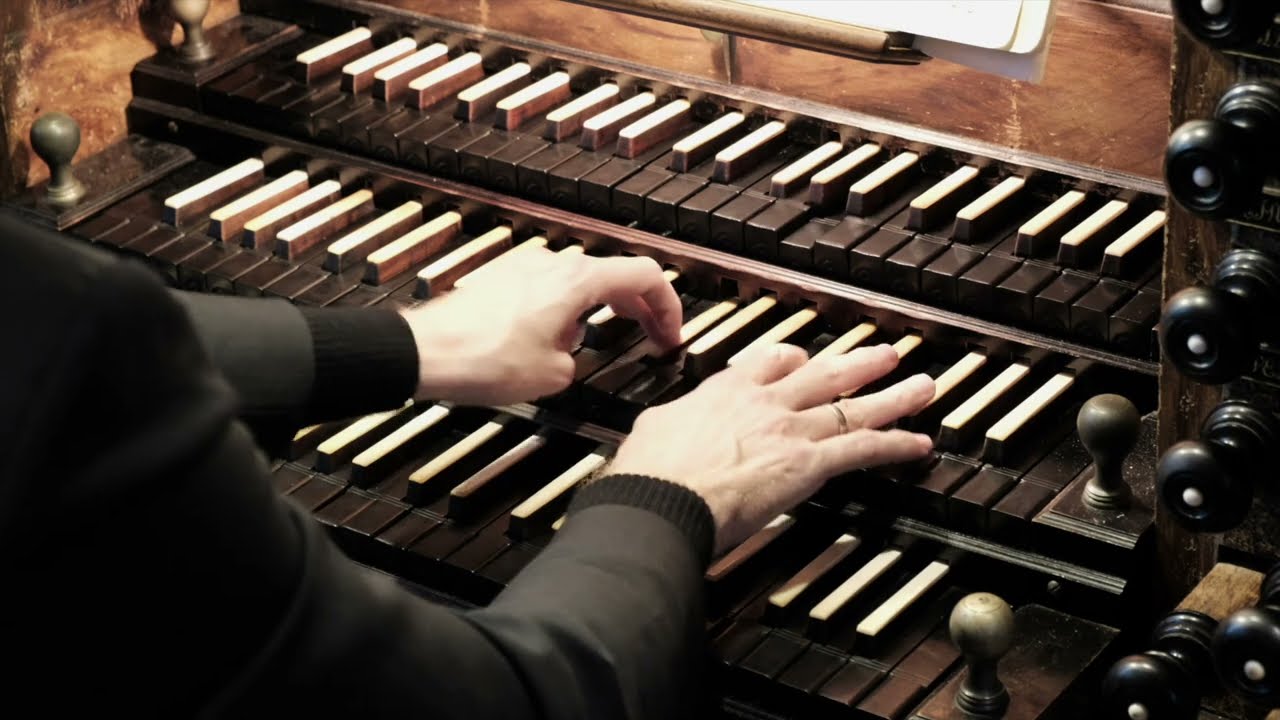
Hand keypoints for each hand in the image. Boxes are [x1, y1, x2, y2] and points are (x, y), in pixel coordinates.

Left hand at [400, 246, 682, 405]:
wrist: (424, 353)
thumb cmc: (481, 359)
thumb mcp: (555, 375)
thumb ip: (579, 358)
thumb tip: (571, 355)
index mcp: (578, 281)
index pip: (646, 276)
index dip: (670, 307)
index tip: (672, 332)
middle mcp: (553, 264)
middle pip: (615, 275)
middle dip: (640, 308)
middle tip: (652, 337)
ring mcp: (524, 268)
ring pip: (580, 281)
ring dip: (599, 309)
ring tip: (596, 344)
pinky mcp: (500, 281)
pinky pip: (548, 288)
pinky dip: (565, 309)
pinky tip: (551, 342)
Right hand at [607, 343, 934, 553]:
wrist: (662, 500)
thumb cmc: (650, 475)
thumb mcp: (654, 429)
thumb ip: (674, 421)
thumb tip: (666, 424)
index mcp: (726, 391)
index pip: (771, 362)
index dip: (795, 359)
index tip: (806, 359)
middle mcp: (765, 403)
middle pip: (824, 374)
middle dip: (860, 363)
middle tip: (887, 355)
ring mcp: (790, 431)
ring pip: (854, 405)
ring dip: (894, 395)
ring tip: (923, 385)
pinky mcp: (808, 465)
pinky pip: (864, 448)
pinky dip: (897, 445)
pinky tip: (920, 444)